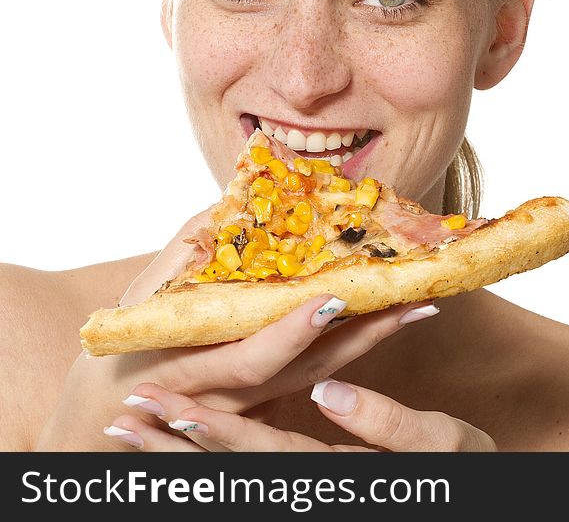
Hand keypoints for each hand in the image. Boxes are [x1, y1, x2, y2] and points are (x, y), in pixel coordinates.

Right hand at [34, 211, 427, 449]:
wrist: (112, 410)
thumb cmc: (126, 343)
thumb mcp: (146, 295)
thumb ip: (191, 249)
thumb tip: (240, 198)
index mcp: (191, 363)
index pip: (252, 357)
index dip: (293, 333)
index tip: (333, 301)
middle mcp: (228, 395)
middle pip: (304, 372)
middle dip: (361, 338)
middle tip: (412, 302)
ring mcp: (252, 409)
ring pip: (318, 380)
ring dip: (369, 343)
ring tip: (417, 307)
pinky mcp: (266, 409)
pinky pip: (315, 381)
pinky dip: (350, 352)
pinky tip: (386, 324)